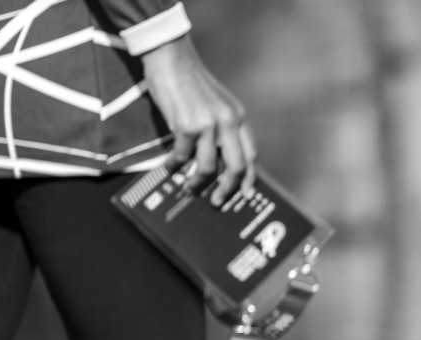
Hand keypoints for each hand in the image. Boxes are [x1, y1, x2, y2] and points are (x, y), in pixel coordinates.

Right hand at [141, 36, 255, 203]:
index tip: (245, 194)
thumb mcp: (217, 103)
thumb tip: (218, 159)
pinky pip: (182, 156)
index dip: (248, 178)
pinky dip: (175, 166)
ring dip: (197, 182)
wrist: (171, 58)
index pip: (251, 155)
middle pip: (236, 166)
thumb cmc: (191, 82)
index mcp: (239, 117)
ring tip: (189, 187)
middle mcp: (228, 121)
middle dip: (228, 189)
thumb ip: (223, 128)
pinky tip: (170, 167)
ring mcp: (208, 124)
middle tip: (218, 201)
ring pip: (207, 167)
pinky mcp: (186, 125)